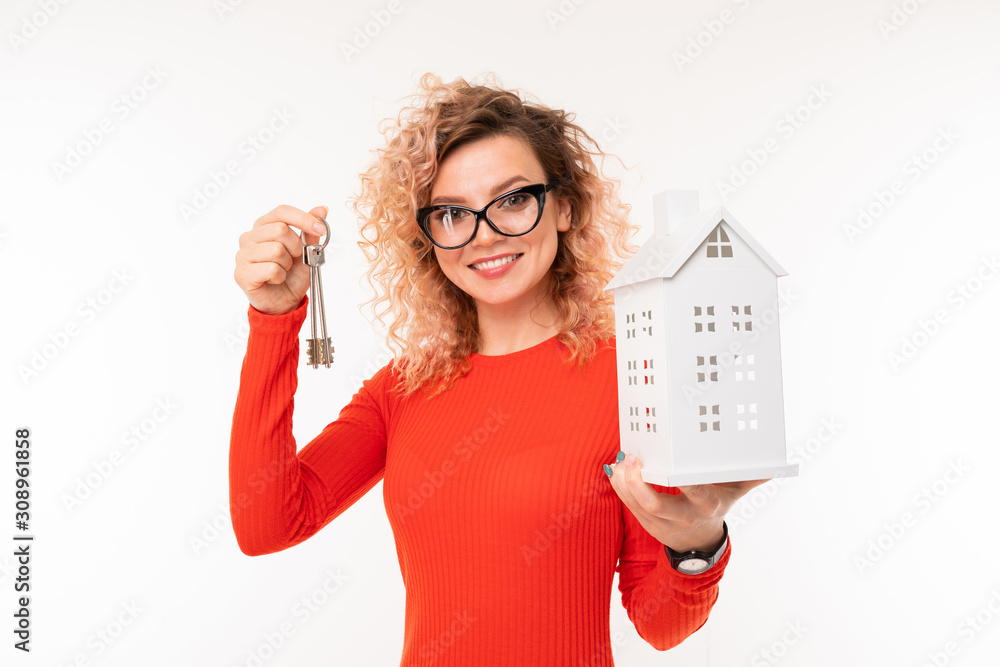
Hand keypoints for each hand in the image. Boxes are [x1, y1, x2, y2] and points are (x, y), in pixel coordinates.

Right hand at [234, 204, 328, 314]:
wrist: (284, 301)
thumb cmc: (292, 275)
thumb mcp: (307, 251)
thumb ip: (311, 230)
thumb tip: (322, 209)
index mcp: (264, 226)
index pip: (282, 211)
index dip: (303, 218)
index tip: (321, 228)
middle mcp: (250, 237)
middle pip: (280, 229)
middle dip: (296, 247)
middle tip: (294, 259)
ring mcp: (243, 254)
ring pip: (276, 250)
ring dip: (287, 264)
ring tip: (282, 270)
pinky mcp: (241, 273)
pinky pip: (270, 269)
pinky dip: (280, 277)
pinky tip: (275, 280)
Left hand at [605, 453, 767, 551]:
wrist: (700, 544)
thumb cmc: (716, 507)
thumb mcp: (736, 493)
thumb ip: (751, 476)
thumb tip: (776, 464)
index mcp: (705, 505)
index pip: (694, 492)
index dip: (682, 481)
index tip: (671, 462)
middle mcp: (683, 515)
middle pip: (655, 505)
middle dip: (639, 484)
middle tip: (631, 459)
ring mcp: (662, 522)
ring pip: (636, 506)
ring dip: (623, 484)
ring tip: (618, 460)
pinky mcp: (646, 523)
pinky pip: (628, 506)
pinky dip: (619, 488)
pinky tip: (615, 470)